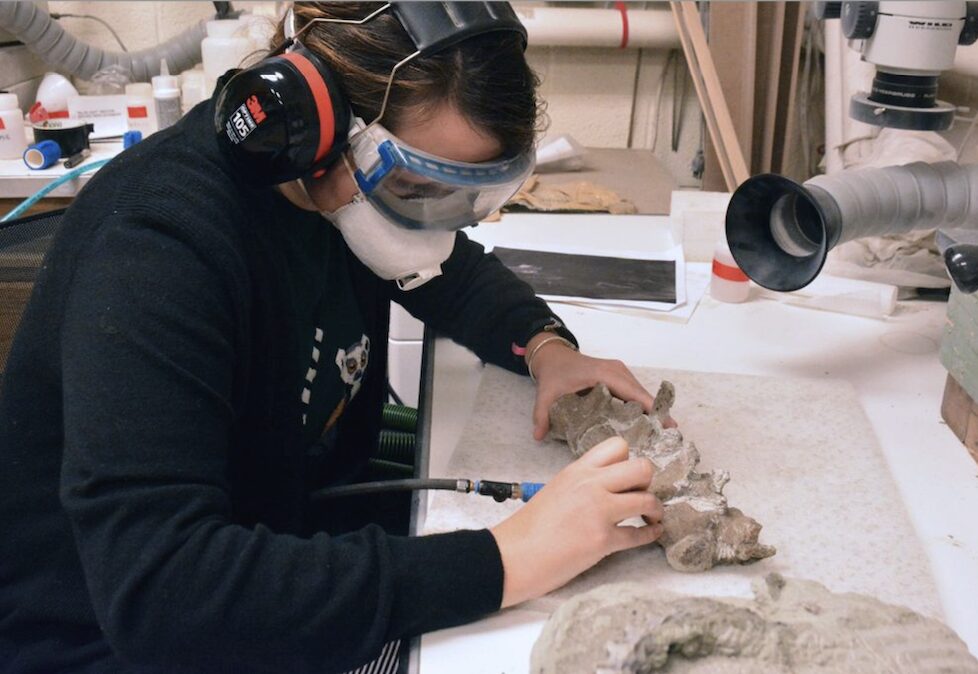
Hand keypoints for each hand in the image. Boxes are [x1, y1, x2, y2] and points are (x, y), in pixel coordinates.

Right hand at [489, 437, 663, 607]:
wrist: (514, 555)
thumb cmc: (530, 527)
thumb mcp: (556, 489)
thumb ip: (583, 483)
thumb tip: (608, 488)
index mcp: (578, 470)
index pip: (618, 446)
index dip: (628, 460)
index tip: (627, 477)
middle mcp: (591, 485)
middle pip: (642, 468)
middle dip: (647, 482)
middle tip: (640, 495)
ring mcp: (599, 512)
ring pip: (647, 499)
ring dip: (654, 509)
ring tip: (650, 517)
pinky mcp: (603, 540)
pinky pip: (640, 534)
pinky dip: (650, 535)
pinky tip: (651, 534)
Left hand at [527, 335, 674, 440]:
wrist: (553, 355)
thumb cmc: (554, 373)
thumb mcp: (546, 394)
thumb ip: (542, 415)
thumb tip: (538, 437)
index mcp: (604, 373)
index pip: (633, 392)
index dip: (651, 408)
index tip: (667, 424)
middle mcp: (617, 371)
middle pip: (643, 394)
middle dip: (657, 413)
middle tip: (670, 436)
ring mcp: (620, 372)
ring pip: (641, 393)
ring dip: (652, 410)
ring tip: (663, 433)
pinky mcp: (619, 377)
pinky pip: (635, 392)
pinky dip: (643, 405)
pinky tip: (649, 423)